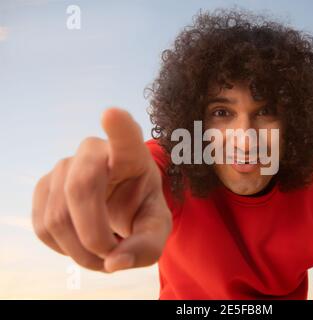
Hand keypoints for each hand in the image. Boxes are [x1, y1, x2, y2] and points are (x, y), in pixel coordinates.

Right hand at [32, 108, 171, 272]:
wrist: (119, 206)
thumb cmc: (141, 209)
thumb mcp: (155, 228)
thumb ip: (146, 247)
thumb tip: (114, 262)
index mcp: (131, 154)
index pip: (125, 136)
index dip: (118, 127)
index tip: (113, 114)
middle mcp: (94, 151)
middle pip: (81, 188)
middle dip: (94, 235)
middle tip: (112, 255)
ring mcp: (64, 166)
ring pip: (58, 216)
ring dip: (81, 252)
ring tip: (103, 255)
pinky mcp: (43, 186)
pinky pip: (43, 226)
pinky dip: (64, 248)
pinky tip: (82, 243)